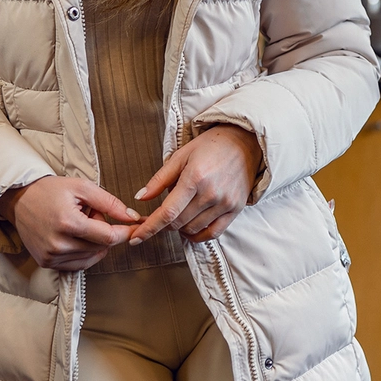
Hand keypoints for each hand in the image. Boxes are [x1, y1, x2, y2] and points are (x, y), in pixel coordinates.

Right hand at [0, 176, 140, 270]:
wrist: (20, 200)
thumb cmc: (51, 191)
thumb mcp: (82, 187)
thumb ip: (110, 203)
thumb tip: (132, 217)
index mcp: (68, 223)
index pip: (108, 237)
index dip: (125, 232)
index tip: (135, 226)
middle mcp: (59, 244)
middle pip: (101, 247)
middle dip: (104, 231)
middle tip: (90, 214)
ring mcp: (51, 256)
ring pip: (91, 256)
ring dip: (93, 242)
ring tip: (79, 223)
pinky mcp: (47, 263)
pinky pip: (79, 264)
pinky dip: (85, 253)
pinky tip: (77, 237)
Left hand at [128, 125, 261, 245]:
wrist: (245, 142)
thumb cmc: (211, 146)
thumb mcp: (181, 156)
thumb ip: (160, 179)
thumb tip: (140, 198)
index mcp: (194, 178)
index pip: (167, 212)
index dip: (149, 228)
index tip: (136, 237)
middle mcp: (211, 194)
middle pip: (178, 223)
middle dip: (162, 224)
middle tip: (157, 217)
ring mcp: (225, 203)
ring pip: (193, 229)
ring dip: (179, 228)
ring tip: (177, 214)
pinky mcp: (235, 210)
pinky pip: (213, 233)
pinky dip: (197, 235)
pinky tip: (189, 228)